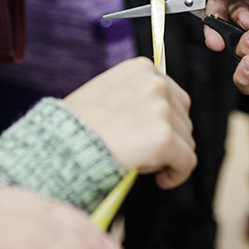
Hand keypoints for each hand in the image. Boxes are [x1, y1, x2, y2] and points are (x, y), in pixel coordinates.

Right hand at [64, 58, 195, 188]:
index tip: (146, 136)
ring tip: (138, 160)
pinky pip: (187, 162)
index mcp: (141, 68)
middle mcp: (155, 83)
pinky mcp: (164, 137)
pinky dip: (177, 174)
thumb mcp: (105, 94)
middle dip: (168, 139)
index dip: (164, 121)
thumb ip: (134, 94)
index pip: (173, 97)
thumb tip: (160, 113)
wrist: (61, 148)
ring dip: (168, 156)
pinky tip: (161, 180)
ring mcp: (161, 109)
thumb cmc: (76, 127)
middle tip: (141, 152)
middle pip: (183, 119)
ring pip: (186, 141)